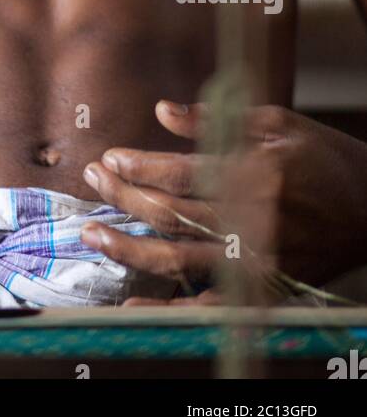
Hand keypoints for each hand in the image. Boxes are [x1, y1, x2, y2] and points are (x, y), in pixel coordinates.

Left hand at [80, 100, 366, 302]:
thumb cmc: (325, 158)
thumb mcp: (278, 122)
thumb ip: (217, 119)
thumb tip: (161, 110)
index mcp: (256, 172)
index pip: (181, 172)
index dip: (139, 165)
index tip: (109, 157)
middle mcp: (252, 219)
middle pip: (171, 211)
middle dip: (124, 195)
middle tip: (92, 179)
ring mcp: (256, 259)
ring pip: (177, 257)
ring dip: (129, 245)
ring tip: (92, 233)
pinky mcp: (263, 287)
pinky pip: (206, 303)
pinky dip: (167, 306)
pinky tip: (130, 301)